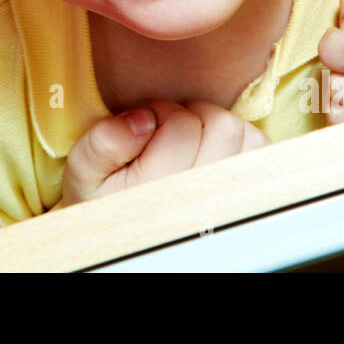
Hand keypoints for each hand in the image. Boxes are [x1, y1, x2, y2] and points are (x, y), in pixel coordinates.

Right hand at [54, 99, 269, 209]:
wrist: (117, 231)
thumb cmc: (100, 195)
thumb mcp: (84, 169)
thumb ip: (104, 141)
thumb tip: (142, 119)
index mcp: (159, 192)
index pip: (182, 125)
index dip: (158, 112)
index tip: (142, 128)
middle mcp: (201, 200)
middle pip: (220, 125)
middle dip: (190, 116)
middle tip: (163, 132)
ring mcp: (229, 198)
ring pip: (242, 133)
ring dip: (214, 126)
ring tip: (186, 142)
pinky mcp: (247, 191)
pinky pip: (258, 147)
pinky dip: (237, 139)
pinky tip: (207, 151)